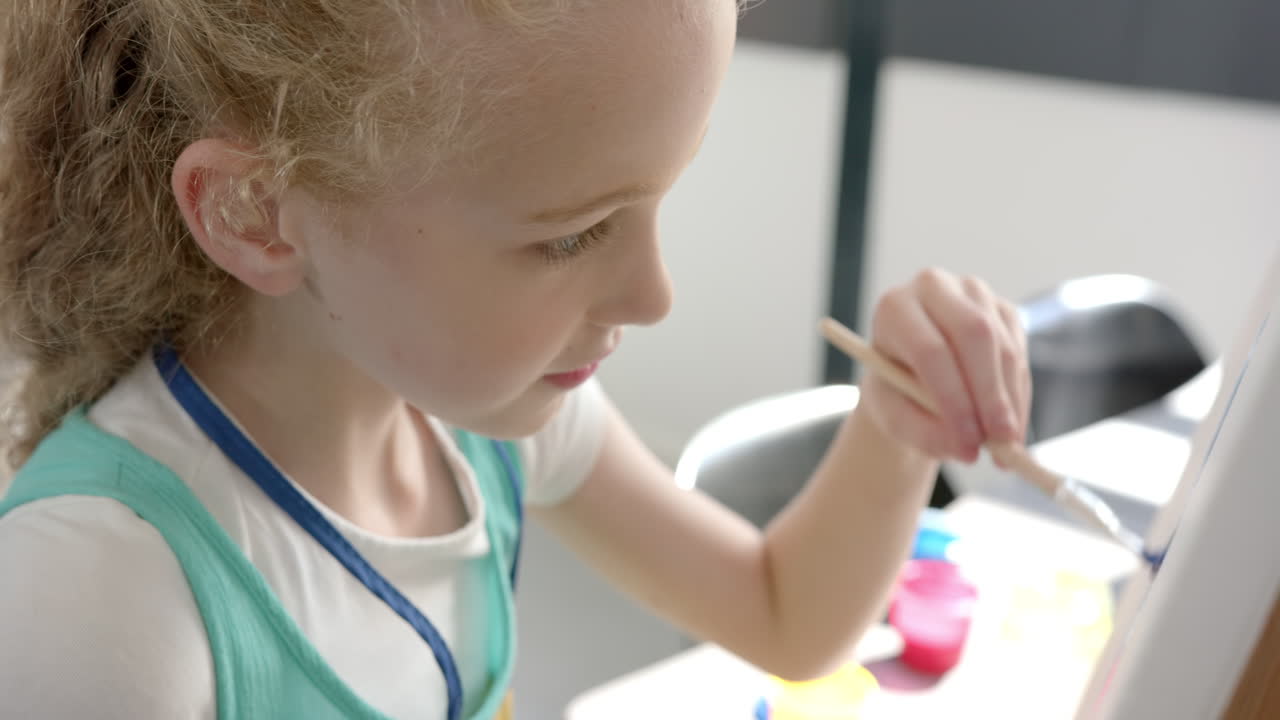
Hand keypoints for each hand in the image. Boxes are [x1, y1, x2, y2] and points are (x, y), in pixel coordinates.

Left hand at [858, 268, 1030, 462]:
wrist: (908, 371)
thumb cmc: (895, 392)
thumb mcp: (894, 417)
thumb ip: (923, 432)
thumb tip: (967, 449)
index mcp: (894, 308)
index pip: (930, 350)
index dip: (953, 399)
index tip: (968, 443)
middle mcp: (934, 287)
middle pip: (975, 335)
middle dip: (991, 396)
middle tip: (1000, 443)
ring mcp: (973, 293)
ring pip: (1004, 347)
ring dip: (1010, 401)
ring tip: (1005, 446)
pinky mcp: (1003, 309)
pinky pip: (1021, 355)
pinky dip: (1019, 396)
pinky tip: (1011, 427)